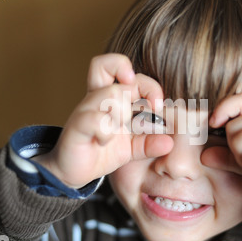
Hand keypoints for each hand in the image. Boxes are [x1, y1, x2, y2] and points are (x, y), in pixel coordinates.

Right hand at [33, 54, 172, 188]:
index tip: (158, 105)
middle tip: (151, 109)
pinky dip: (105, 131)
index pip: (123, 69)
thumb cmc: (102, 152)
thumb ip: (149, 143)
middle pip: (115, 69)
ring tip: (119, 131)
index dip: (146, 81)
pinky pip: (96, 120)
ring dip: (123, 112)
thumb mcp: (132, 148)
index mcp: (112, 98)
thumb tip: (169, 143)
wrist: (72, 172)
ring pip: (110, 94)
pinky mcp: (77, 127)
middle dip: (143, 88)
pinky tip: (104, 142)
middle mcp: (97, 99)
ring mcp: (85, 111)